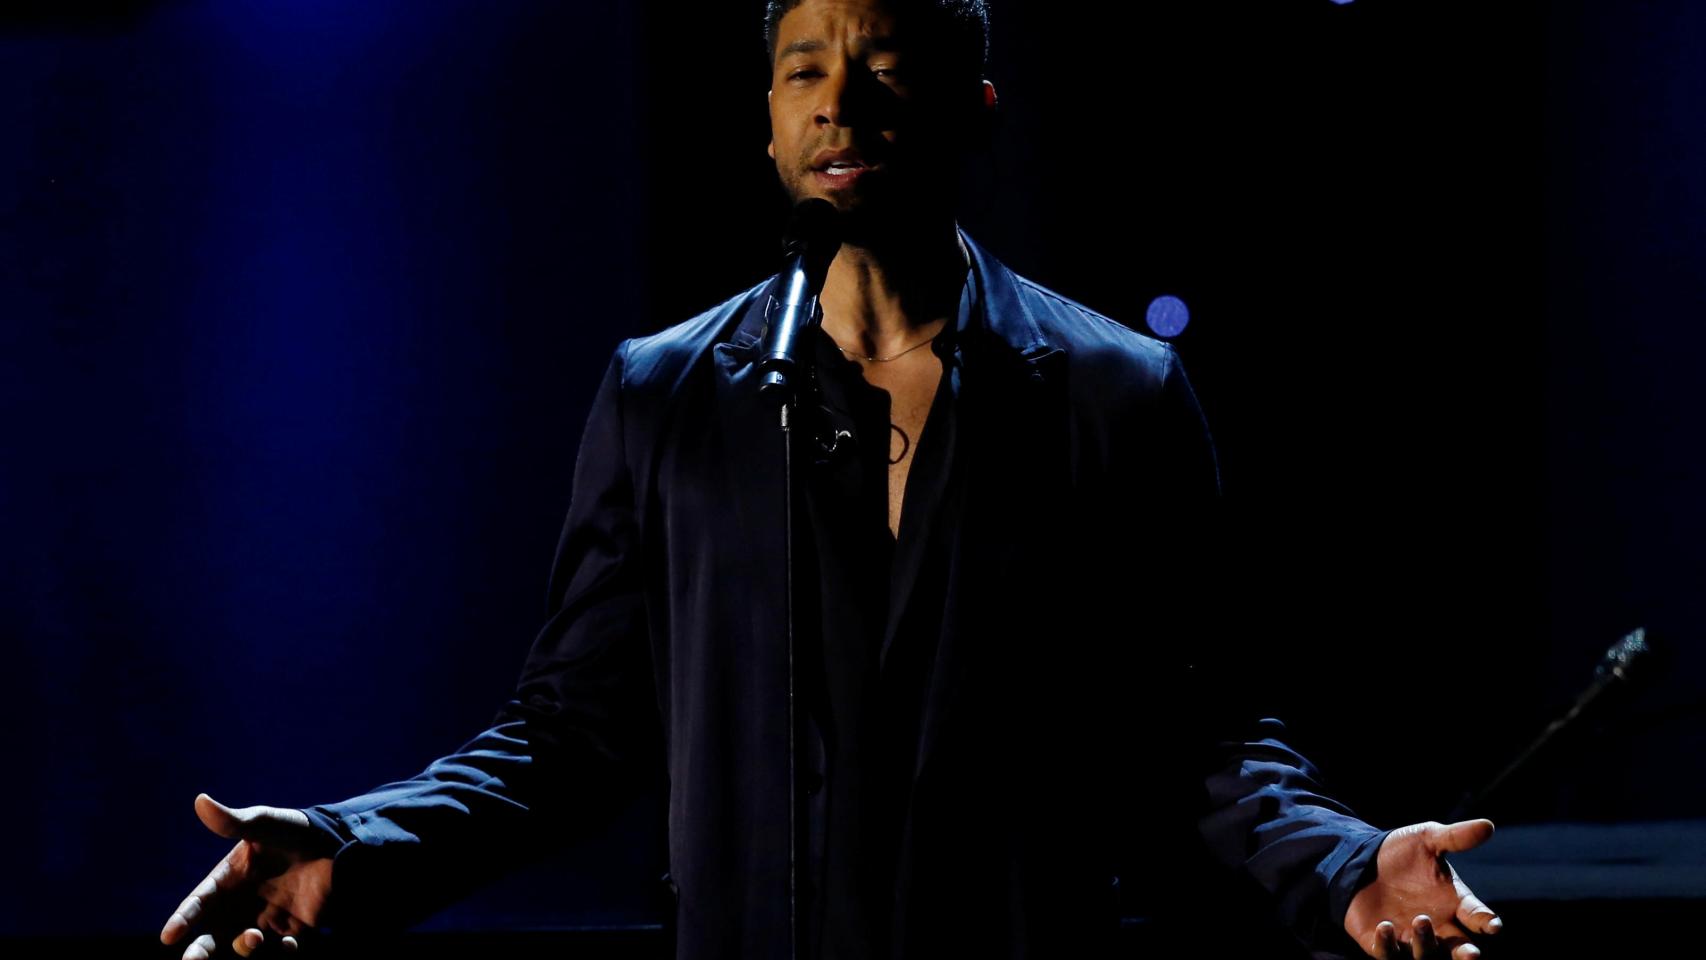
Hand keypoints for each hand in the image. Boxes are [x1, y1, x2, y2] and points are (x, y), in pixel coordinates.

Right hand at [160, 794, 337, 958]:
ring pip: (243, 948)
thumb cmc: (296, 831)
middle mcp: (242, 905)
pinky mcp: (292, 931)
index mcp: (229, 880)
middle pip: (212, 936)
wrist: (339, 844)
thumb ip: (234, 822)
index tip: (168, 936)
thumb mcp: (266, 824)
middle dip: (200, 952)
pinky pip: (281, 951)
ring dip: (243, 950)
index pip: (199, 903)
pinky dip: (281, 953)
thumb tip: (200, 800)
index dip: (183, 919)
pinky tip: (288, 946)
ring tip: (254, 938)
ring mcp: (266, 920)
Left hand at [1343, 819, 1503, 959]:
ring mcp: (1411, 938)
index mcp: (1454, 903)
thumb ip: (1456, 837)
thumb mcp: (1427, 840)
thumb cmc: (1402, 853)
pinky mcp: (1382, 943)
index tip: (1493, 925)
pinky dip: (1388, 946)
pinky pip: (1388, 955)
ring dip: (1427, 944)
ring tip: (1420, 919)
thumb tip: (1488, 825)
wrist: (1361, 859)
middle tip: (1472, 953)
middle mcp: (1438, 926)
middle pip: (1459, 949)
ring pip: (1427, 955)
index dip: (1487, 922)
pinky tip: (1385, 927)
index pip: (1477, 917)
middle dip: (1466, 954)